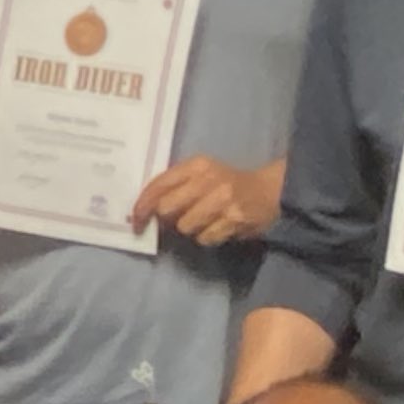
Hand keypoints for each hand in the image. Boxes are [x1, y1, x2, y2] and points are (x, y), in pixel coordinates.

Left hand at [130, 156, 275, 247]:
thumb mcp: (202, 173)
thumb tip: (145, 210)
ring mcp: (222, 201)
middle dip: (166, 219)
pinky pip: (204, 238)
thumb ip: (175, 185)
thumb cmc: (227, 182)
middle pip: (167, 209)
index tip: (135, 219)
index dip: (143, 204)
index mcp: (197, 165)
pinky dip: (208, 237)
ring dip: (190, 229)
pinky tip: (218, 227)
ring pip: (184, 226)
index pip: (159, 184)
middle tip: (175, 220)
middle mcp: (208, 180)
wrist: (268, 191)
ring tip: (204, 220)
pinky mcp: (234, 220)